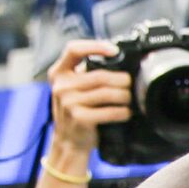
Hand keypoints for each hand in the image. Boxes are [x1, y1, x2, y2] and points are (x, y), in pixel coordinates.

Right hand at [47, 37, 132, 152]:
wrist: (68, 141)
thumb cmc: (76, 110)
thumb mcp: (73, 87)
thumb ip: (86, 73)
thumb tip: (116, 59)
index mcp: (59, 73)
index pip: (73, 50)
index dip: (95, 46)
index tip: (114, 50)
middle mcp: (61, 86)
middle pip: (100, 75)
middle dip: (121, 79)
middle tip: (130, 83)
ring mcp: (69, 103)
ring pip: (107, 93)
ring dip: (124, 96)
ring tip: (129, 98)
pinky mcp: (79, 118)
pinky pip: (109, 111)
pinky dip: (122, 112)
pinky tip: (125, 112)